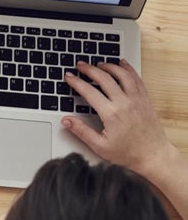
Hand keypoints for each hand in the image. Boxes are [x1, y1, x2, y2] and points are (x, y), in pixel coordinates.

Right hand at [62, 59, 176, 177]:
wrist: (153, 155)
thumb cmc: (128, 153)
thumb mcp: (100, 146)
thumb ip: (81, 131)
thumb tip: (66, 120)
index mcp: (111, 114)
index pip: (89, 92)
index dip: (76, 82)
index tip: (69, 77)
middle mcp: (125, 103)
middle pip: (104, 78)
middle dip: (89, 69)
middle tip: (80, 65)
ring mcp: (137, 99)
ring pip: (122, 74)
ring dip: (109, 66)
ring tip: (98, 64)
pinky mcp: (145, 99)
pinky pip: (136, 79)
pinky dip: (128, 69)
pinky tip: (122, 64)